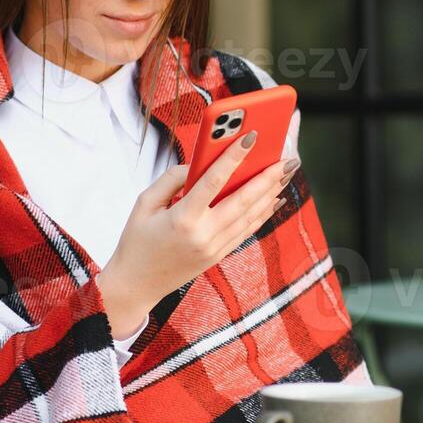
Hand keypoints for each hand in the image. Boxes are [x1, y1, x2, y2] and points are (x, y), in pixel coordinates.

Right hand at [95, 130, 298, 339]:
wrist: (136, 285)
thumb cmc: (136, 240)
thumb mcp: (144, 203)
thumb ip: (171, 179)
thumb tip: (198, 164)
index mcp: (183, 218)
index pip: (213, 181)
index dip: (234, 157)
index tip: (251, 137)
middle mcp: (203, 234)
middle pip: (243, 200)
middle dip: (267, 177)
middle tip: (286, 159)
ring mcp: (214, 248)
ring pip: (250, 216)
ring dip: (270, 193)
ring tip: (286, 174)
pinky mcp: (219, 256)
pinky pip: (246, 231)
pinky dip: (263, 214)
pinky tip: (274, 199)